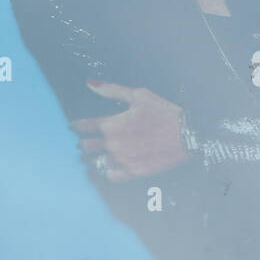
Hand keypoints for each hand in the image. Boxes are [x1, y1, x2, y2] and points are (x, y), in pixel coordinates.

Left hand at [70, 80, 190, 182]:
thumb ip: (111, 90)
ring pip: (97, 163)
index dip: (76, 126)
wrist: (186, 134)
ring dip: (94, 159)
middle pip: (87, 146)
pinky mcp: (132, 172)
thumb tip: (89, 83)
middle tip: (83, 143)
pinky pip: (111, 176)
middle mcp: (111, 144)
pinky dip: (108, 172)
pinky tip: (109, 168)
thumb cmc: (163, 112)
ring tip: (94, 157)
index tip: (73, 127)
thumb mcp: (138, 95)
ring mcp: (121, 160)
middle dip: (83, 143)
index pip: (84, 126)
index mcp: (110, 124)